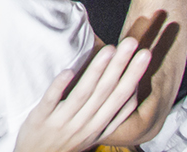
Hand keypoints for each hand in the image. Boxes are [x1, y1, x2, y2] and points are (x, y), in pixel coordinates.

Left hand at [14, 37, 152, 151]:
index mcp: (98, 126)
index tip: (144, 56)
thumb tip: (128, 91)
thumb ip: (108, 115)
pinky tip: (69, 70)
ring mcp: (63, 122)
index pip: (121, 99)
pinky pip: (52, 100)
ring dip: (97, 71)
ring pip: (83, 94)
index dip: (134, 77)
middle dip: (122, 67)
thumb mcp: (92, 132)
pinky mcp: (41, 119)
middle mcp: (84, 125)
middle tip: (134, 44)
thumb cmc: (65, 142)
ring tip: (109, 50)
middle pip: (107, 92)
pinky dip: (61, 86)